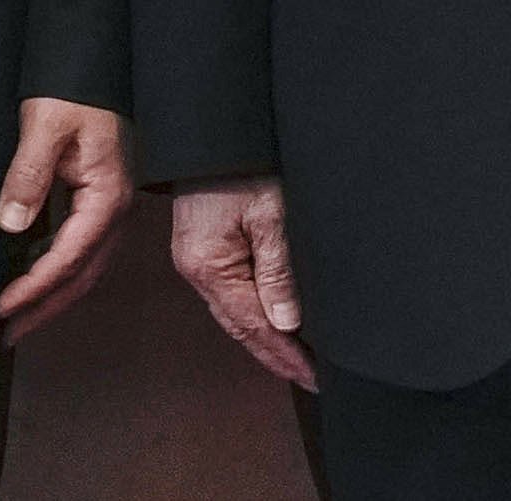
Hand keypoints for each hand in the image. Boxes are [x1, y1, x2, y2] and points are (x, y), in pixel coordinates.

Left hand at [0, 98, 132, 345]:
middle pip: (86, 273)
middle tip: (6, 335)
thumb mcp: (46, 127)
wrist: (93, 70)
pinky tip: (33, 282)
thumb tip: (11, 223)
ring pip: (88, 267)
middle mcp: (116, 206)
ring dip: (54, 297)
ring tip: (17, 321)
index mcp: (108, 193)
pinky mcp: (100, 201)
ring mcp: (111, 205)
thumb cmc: (77, 93)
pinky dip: (59, 273)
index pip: (72, 254)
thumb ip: (29, 175)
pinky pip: (83, 250)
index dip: (36, 286)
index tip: (2, 307)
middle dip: (47, 308)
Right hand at [170, 177, 314, 388]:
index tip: (312, 376)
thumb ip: (278, 270)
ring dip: (266, 336)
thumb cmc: (241, 164)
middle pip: (240, 326)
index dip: (283, 355)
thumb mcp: (271, 213)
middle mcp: (199, 270)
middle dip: (276, 354)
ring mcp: (199, 261)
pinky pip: (233, 291)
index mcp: (210, 268)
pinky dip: (255, 312)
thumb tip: (286, 322)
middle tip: (310, 377)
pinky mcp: (206, 248)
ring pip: (236, 312)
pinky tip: (274, 320)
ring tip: (297, 359)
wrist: (214, 134)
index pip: (252, 326)